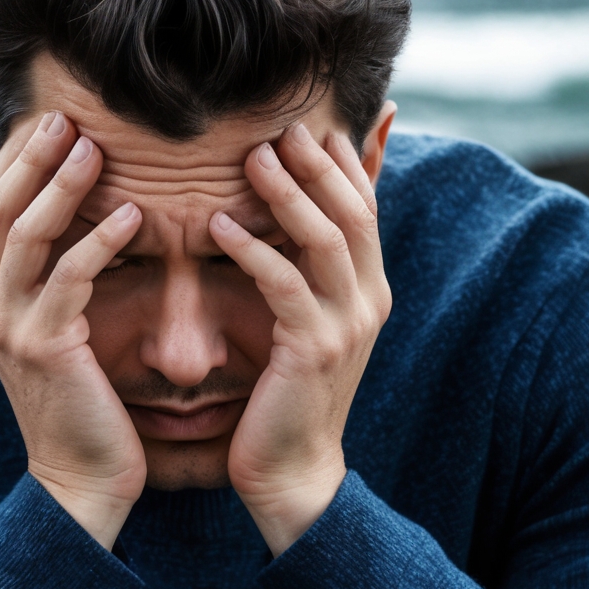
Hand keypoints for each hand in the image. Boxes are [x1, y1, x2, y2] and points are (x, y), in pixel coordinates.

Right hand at [0, 111, 145, 547]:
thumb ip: (53, 264)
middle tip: (68, 114)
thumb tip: (69, 232)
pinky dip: (98, 244)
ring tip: (94, 147)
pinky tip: (131, 217)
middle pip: (0, 205)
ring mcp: (11, 324)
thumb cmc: (79, 394)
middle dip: (31, 155)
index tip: (43, 110)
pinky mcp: (44, 348)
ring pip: (27, 234)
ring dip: (61, 186)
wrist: (78, 479)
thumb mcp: (53, 321)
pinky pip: (69, 281)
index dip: (10, 152)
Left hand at [209, 122, 391, 554]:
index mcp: (369, 286)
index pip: (365, 203)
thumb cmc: (289, 390)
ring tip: (254, 157)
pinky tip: (219, 226)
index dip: (343, 157)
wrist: (293, 472)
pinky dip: (255, 252)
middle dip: (319, 162)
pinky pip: (286, 287)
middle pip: (352, 210)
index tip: (311, 116)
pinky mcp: (313, 350)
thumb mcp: (308, 318)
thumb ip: (306, 263)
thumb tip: (290, 215)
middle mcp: (369, 298)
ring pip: (326, 240)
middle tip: (282, 123)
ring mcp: (347, 324)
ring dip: (289, 194)